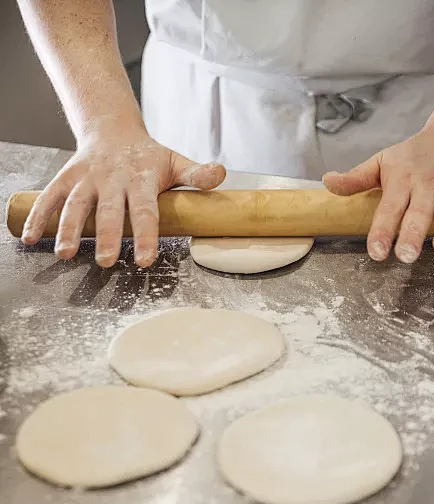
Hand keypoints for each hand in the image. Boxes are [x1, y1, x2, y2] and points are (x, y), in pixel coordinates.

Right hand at [22, 125, 225, 267]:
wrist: (112, 129)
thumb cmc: (148, 156)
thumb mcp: (174, 162)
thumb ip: (196, 175)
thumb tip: (220, 175)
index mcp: (140, 178)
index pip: (145, 210)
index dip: (146, 235)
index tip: (145, 259)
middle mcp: (111, 179)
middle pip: (108, 211)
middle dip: (105, 236)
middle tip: (105, 261)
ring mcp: (86, 179)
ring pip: (75, 205)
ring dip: (67, 229)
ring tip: (65, 254)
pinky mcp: (66, 179)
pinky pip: (50, 198)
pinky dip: (39, 217)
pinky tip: (31, 239)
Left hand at [323, 125, 433, 263]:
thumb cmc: (418, 154)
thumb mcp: (384, 161)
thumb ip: (356, 179)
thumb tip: (327, 182)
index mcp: (403, 179)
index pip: (389, 208)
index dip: (382, 231)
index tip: (376, 252)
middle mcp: (430, 184)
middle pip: (421, 212)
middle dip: (414, 233)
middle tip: (407, 256)